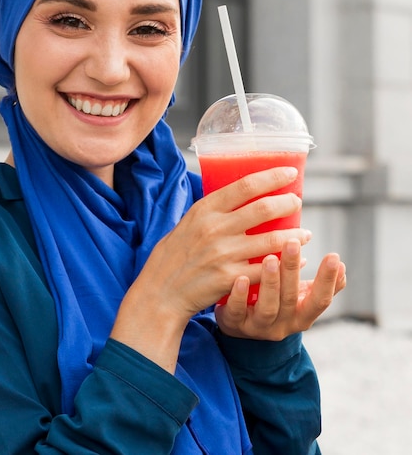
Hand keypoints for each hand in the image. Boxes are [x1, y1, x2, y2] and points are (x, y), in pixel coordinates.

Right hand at [111, 167, 312, 372]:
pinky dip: (287, 264)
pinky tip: (296, 261)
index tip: (290, 173)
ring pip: (272, 240)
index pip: (245, 185)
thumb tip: (241, 196)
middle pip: (263, 208)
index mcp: (204, 210)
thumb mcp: (187, 223)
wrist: (161, 291)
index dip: (272, 176)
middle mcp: (215, 228)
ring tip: (305, 233)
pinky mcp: (231, 278)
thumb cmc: (174, 255)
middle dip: (288, 203)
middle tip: (297, 202)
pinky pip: (268, 269)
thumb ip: (213, 211)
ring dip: (295, 235)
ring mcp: (223, 254)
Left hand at [214, 239, 346, 339]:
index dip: (328, 281)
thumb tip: (341, 265)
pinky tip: (241, 278)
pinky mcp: (235, 324)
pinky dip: (240, 295)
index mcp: (301, 316)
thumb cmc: (275, 304)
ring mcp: (258, 326)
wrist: (240, 326)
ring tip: (270, 258)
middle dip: (292, 270)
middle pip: (290, 298)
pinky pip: (237, 311)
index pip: (320, 300)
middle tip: (292, 243)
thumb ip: (320, 285)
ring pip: (267, 307)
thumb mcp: (299, 298)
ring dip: (270, 282)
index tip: (334, 256)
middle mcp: (283, 325)